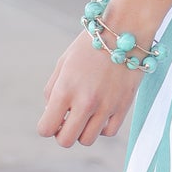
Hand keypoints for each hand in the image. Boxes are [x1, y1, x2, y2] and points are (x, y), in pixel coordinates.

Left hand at [38, 29, 146, 147]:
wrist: (125, 31)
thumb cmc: (90, 45)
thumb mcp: (63, 63)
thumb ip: (52, 90)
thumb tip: (52, 113)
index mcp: (65, 89)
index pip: (46, 128)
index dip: (46, 127)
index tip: (53, 118)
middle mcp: (86, 101)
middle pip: (66, 141)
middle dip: (62, 134)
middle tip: (67, 120)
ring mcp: (107, 105)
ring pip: (88, 140)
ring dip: (82, 131)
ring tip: (85, 115)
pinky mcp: (124, 106)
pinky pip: (109, 132)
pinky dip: (102, 128)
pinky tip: (100, 114)